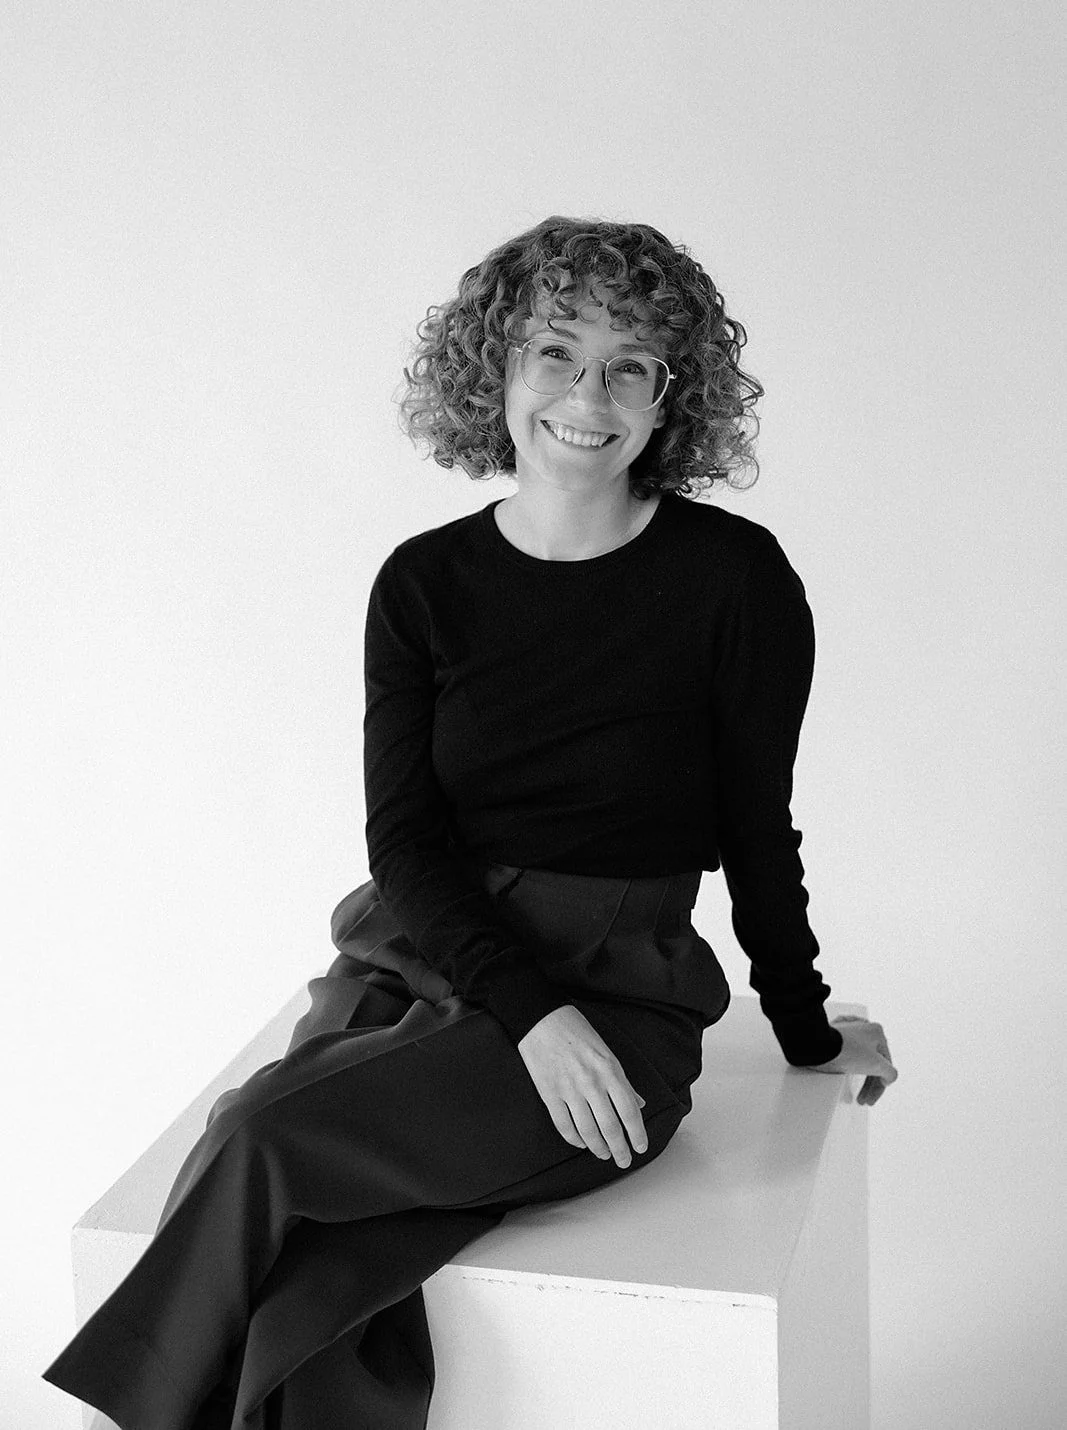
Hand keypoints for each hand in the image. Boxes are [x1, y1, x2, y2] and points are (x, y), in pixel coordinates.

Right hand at [517, 1005, 648, 1167]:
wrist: (541, 1018)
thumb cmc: (576, 1031)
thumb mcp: (607, 1051)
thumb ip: (623, 1081)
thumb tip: (639, 1103)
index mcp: (610, 1070)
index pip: (629, 1111)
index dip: (637, 1134)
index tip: (640, 1147)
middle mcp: (592, 1082)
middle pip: (610, 1126)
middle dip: (620, 1149)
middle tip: (624, 1160)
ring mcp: (569, 1089)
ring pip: (588, 1131)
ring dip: (599, 1148)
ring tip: (605, 1155)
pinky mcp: (549, 1093)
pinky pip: (564, 1125)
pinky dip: (575, 1139)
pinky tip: (582, 1143)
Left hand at [806, 1015, 897, 1105]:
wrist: (817, 1045)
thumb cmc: (846, 1051)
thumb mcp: (877, 1065)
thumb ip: (890, 1073)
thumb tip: (888, 1077)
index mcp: (876, 1032)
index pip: (885, 1065)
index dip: (880, 1085)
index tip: (872, 1098)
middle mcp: (863, 1028)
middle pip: (872, 1062)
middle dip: (868, 1084)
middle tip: (863, 1100)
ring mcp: (847, 1030)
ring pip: (859, 1058)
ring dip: (858, 1076)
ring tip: (852, 1090)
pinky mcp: (833, 1034)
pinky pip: (844, 1052)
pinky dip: (846, 1065)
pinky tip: (843, 1072)